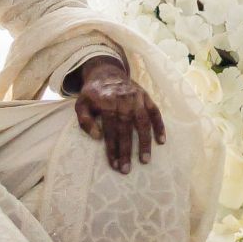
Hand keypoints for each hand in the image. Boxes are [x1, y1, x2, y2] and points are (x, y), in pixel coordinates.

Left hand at [73, 58, 164, 174]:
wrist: (106, 71)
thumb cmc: (93, 93)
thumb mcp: (81, 102)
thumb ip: (84, 119)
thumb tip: (96, 137)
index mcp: (107, 102)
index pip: (110, 129)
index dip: (112, 148)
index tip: (114, 165)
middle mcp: (123, 100)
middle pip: (126, 129)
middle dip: (126, 150)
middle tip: (126, 169)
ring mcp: (137, 98)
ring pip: (142, 122)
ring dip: (145, 142)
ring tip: (145, 160)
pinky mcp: (146, 96)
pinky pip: (155, 112)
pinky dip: (159, 126)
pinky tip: (161, 141)